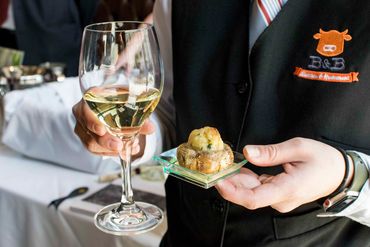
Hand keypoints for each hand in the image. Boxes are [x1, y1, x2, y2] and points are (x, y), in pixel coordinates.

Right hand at [72, 99, 154, 156]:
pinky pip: (96, 150)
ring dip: (111, 149)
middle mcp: (83, 112)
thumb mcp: (130, 101)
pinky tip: (125, 152)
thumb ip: (140, 113)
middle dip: (105, 141)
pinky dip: (112, 153)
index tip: (102, 130)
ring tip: (128, 148)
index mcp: (91, 96)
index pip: (85, 107)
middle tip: (120, 146)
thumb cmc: (119, 99)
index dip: (91, 120)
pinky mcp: (88, 138)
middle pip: (88, 129)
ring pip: (91, 143)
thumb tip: (150, 128)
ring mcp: (84, 127)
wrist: (113, 103)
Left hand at [215, 137, 351, 212]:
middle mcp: (281, 198)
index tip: (218, 181)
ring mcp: (279, 198)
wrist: (339, 173)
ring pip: (251, 191)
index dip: (232, 192)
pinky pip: (257, 187)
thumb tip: (248, 151)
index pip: (254, 198)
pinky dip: (245, 178)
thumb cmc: (323, 160)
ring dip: (235, 179)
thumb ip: (271, 152)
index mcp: (287, 189)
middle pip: (248, 194)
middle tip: (215, 165)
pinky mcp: (277, 193)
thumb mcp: (298, 148)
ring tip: (222, 163)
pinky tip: (236, 167)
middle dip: (229, 181)